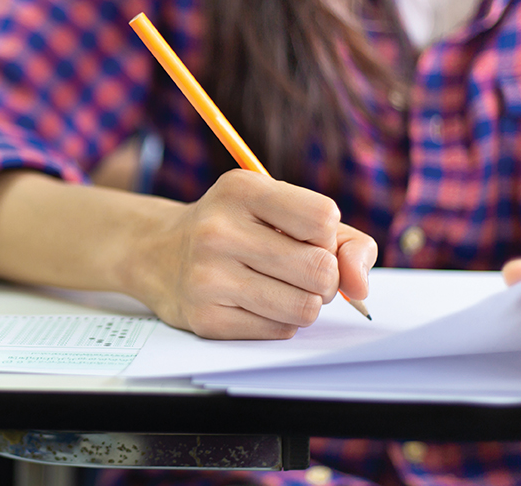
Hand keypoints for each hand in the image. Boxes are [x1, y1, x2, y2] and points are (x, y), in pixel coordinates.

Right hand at [131, 169, 376, 339]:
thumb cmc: (236, 229)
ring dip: (305, 303)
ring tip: (281, 288)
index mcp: (241, 190)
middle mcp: (219, 231)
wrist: (159, 254)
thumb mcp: (280, 211)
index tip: (304, 235)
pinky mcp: (205, 318)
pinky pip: (279, 331)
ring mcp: (208, 277)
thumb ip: (341, 240)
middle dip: (324, 277)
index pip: (324, 218)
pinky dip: (280, 321)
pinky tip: (256, 303)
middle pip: (320, 270)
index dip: (327, 234)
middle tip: (300, 270)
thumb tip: (360, 286)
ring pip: (305, 308)